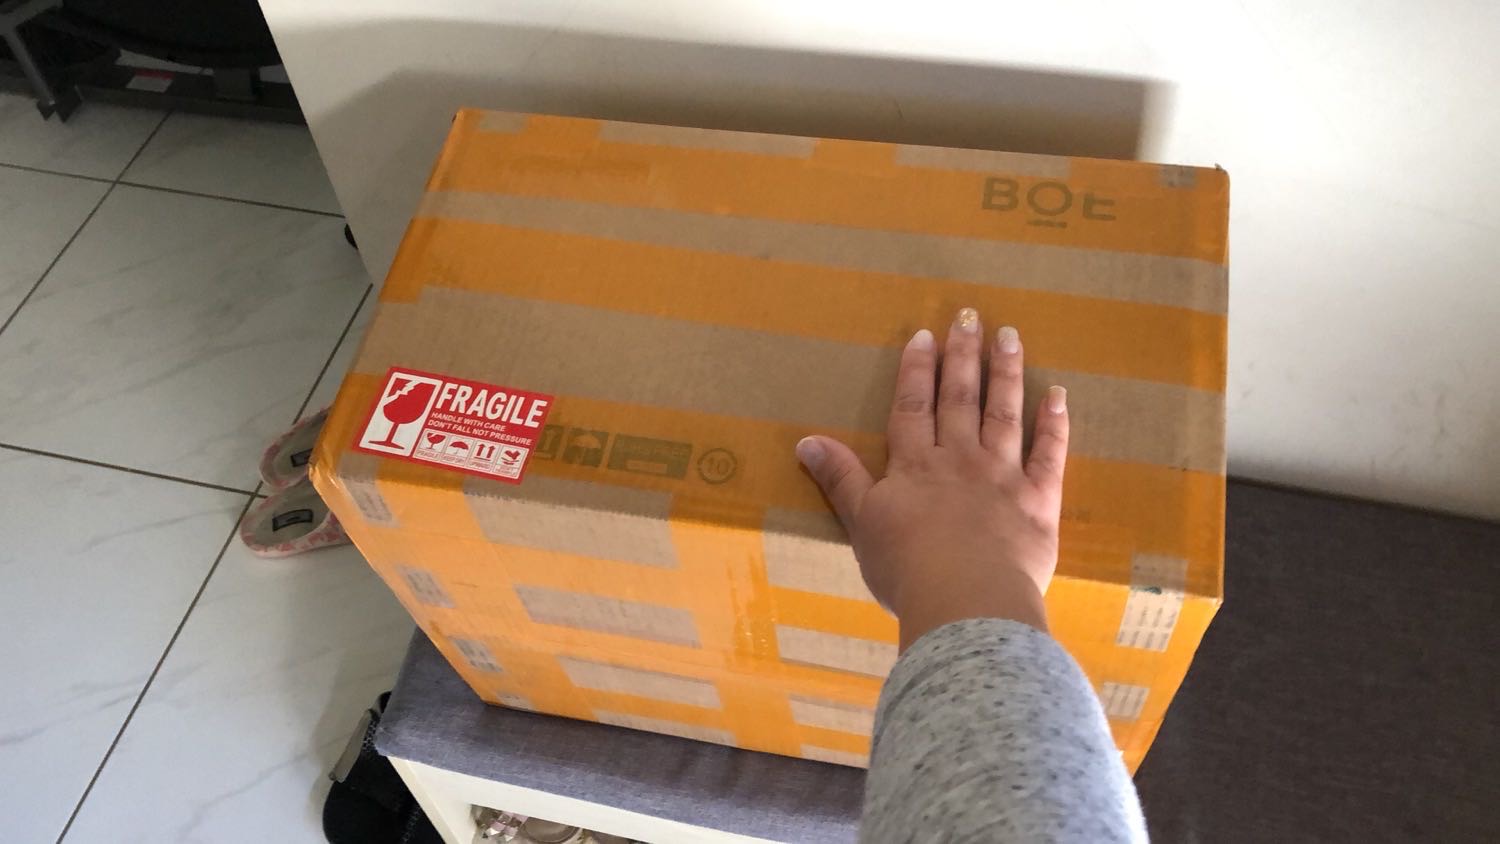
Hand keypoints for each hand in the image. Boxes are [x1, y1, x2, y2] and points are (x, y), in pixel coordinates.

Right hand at [796, 308, 1069, 648]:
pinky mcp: (1038, 501)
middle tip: (971, 316)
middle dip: (964, 355)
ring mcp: (1002, 476)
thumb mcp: (861, 523)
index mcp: (915, 466)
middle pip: (960, 398)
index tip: (926, 335)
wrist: (965, 598)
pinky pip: (1049, 455)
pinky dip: (1054, 425)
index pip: (914, 406)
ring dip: (1007, 373)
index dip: (918, 369)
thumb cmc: (907, 567)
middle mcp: (959, 459)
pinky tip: (1058, 396)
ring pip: (1004, 413)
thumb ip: (839, 479)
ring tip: (1010, 336)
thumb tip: (805, 441)